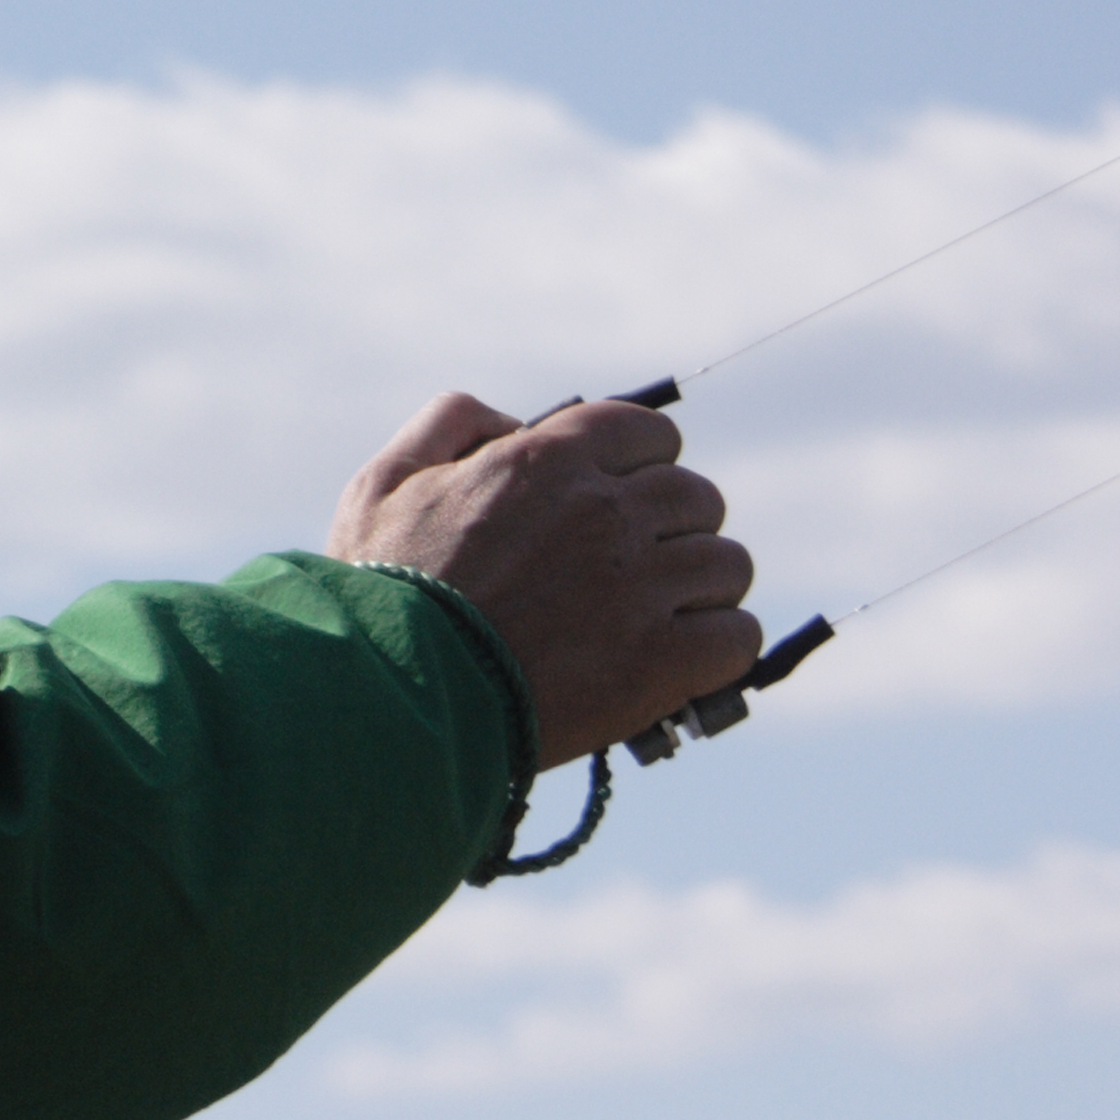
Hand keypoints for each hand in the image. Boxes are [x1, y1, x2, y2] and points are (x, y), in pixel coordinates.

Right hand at [325, 390, 759, 768]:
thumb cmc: (381, 591)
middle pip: (698, 499)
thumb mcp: (384, 479)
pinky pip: (738, 635)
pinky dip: (719, 646)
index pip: (651, 434)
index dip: (642, 465)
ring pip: (727, 565)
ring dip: (701, 588)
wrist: (392, 697)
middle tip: (638, 567)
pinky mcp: (661, 662)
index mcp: (549, 460)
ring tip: (664, 617)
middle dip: (673, 528)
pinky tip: (683, 660)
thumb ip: (450, 423)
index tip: (624, 498)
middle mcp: (607, 512)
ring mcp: (639, 587)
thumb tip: (513, 423)